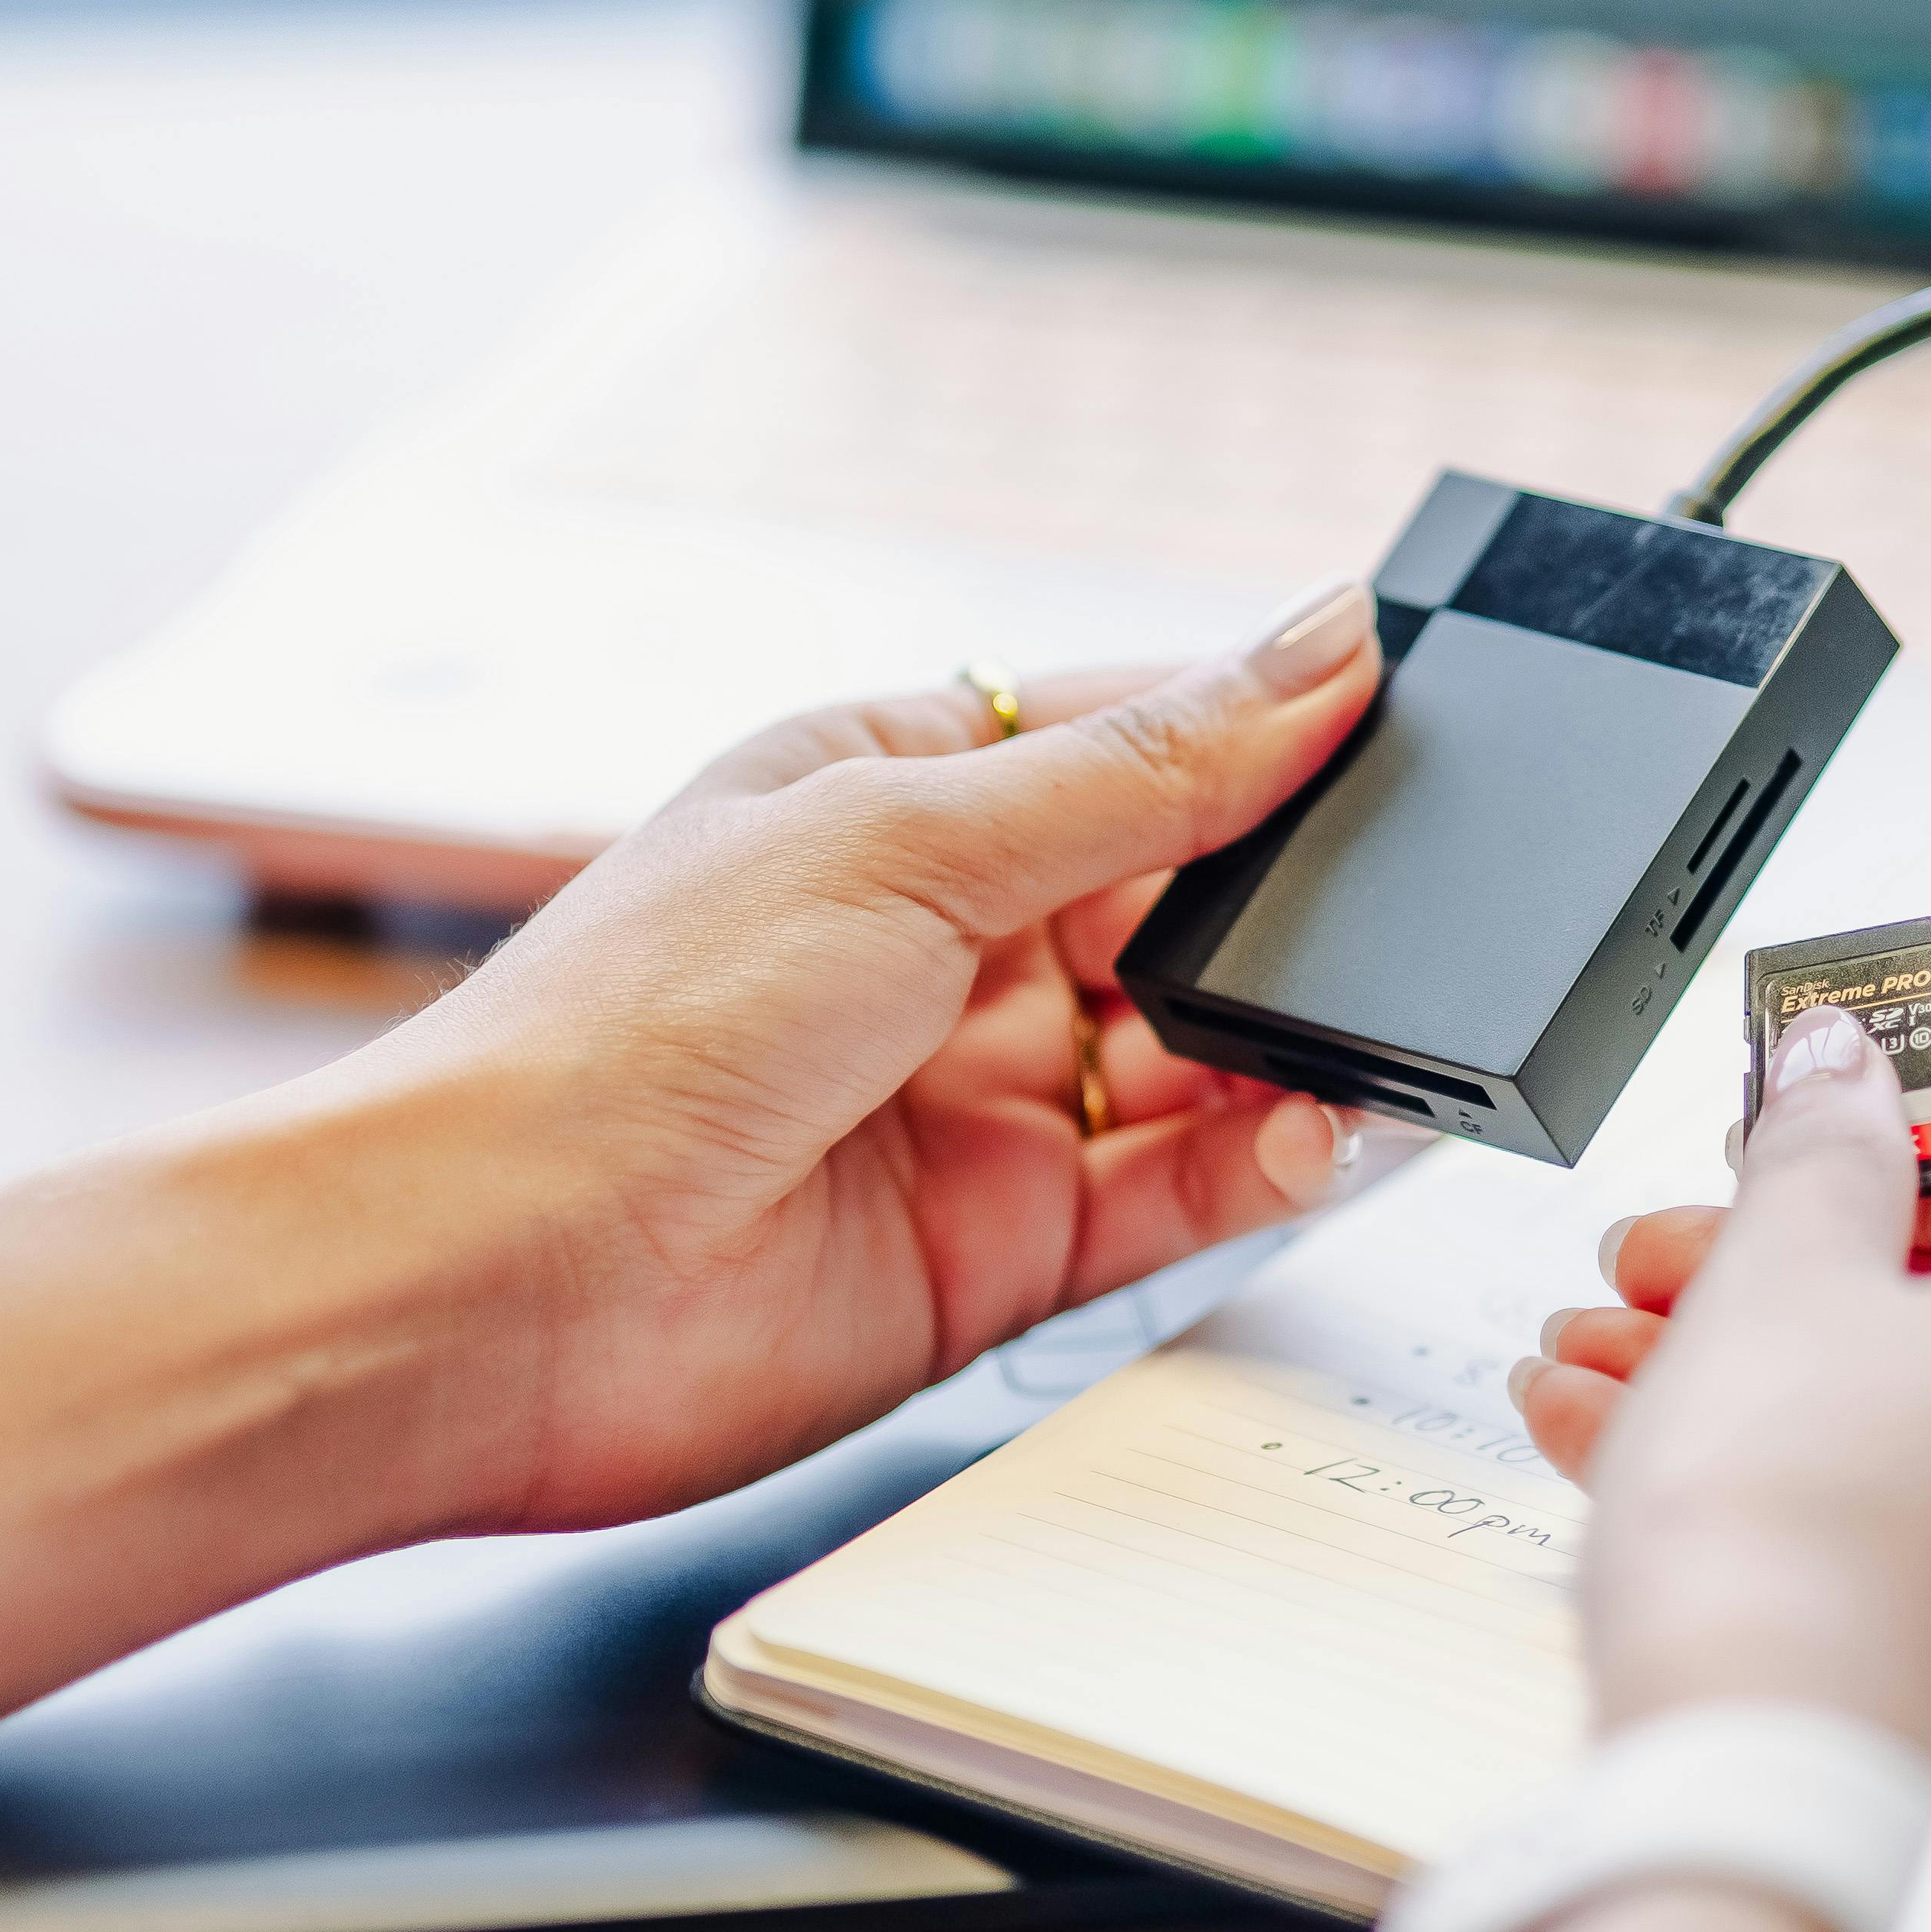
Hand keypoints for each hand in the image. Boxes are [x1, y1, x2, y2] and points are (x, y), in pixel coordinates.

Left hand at [355, 581, 1383, 1533]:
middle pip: (1187, 900)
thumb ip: (1144, 769)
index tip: (1409, 716)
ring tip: (1395, 1027)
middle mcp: (944, 941)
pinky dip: (1269, 1163)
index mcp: (893, 795)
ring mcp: (979, 1096)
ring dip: (1301, 1041)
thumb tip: (1321, 646)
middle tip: (1429, 895)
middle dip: (1299, 902)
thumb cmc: (632, 1030)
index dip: (1265, 729)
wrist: (501, 1286)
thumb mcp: (909, 843)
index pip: (1130, 734)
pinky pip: (1185, 1191)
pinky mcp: (1006, 1244)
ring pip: (1205, 1054)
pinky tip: (1322, 1131)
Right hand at [1511, 1010, 1930, 1795]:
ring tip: (1609, 1356)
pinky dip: (1817, 1476)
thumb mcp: (1783, 1271)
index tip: (1825, 1136)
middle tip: (1675, 1252)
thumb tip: (1846, 1070)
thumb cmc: (1799, 1524)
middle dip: (1809, 1263)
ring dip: (1774, 1369)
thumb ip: (1825, 1149)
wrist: (1768, 1787)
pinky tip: (1630, 1445)